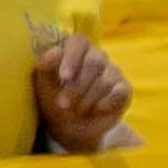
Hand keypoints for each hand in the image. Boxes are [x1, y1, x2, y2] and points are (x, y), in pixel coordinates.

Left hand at [31, 32, 131, 150]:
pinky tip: (95, 110)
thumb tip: (56, 51)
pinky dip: (104, 104)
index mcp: (76, 50)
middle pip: (94, 63)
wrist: (70, 126)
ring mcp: (113, 71)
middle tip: (64, 104)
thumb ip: (46, 65)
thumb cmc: (54, 98)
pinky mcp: (124, 89)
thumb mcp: (43, 84)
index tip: (64, 78)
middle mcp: (97, 57)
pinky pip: (119, 92)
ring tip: (77, 110)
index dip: (72, 58)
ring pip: (105, 81)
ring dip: (87, 100)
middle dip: (77, 87)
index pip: (79, 41)